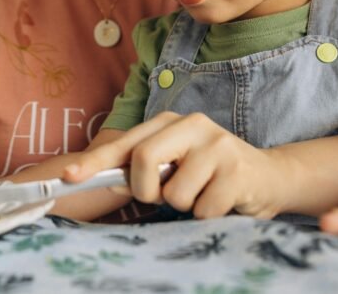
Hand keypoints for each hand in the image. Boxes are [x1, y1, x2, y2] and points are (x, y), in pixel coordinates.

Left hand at [63, 111, 286, 218]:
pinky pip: (202, 209)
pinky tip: (224, 200)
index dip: (94, 162)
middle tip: (165, 196)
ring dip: (185, 207)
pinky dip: (207, 215)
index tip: (69, 176)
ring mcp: (217, 143)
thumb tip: (107, 182)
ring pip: (174, 194)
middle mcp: (192, 124)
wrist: (268, 178)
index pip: (125, 144)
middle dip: (147, 191)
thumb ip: (143, 170)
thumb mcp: (175, 166)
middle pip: (143, 161)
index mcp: (170, 122)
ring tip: (204, 194)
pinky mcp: (237, 169)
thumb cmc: (211, 175)